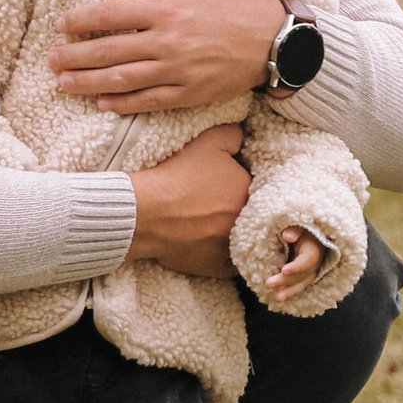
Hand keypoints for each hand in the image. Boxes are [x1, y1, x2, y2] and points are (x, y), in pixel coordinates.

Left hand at [54, 0, 284, 113]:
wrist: (275, 41)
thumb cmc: (236, 5)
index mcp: (166, 10)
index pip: (111, 14)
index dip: (81, 20)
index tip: (61, 24)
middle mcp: (166, 43)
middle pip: (109, 51)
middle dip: (75, 55)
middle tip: (50, 59)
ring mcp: (176, 72)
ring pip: (121, 80)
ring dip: (88, 83)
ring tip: (64, 83)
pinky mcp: (188, 94)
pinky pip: (147, 101)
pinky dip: (121, 103)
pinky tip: (101, 103)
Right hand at [124, 124, 250, 278]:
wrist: (145, 214)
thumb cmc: (176, 175)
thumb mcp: (209, 139)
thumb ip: (235, 133)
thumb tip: (243, 137)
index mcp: (250, 191)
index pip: (257, 184)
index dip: (240, 180)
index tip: (224, 180)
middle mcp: (249, 223)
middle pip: (249, 211)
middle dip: (237, 205)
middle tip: (215, 199)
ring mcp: (235, 249)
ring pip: (243, 238)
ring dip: (232, 230)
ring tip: (210, 221)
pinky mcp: (219, 269)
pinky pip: (228, 262)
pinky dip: (220, 252)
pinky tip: (206, 240)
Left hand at [260, 226, 327, 302]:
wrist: (311, 235)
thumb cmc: (302, 229)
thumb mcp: (300, 226)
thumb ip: (295, 230)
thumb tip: (287, 236)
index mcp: (314, 250)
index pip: (307, 261)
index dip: (296, 267)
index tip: (284, 270)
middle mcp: (315, 264)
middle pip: (302, 275)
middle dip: (285, 281)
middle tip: (268, 284)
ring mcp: (312, 272)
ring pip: (302, 284)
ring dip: (289, 291)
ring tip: (277, 298)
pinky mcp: (306, 277)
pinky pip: (299, 286)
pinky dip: (290, 292)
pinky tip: (279, 297)